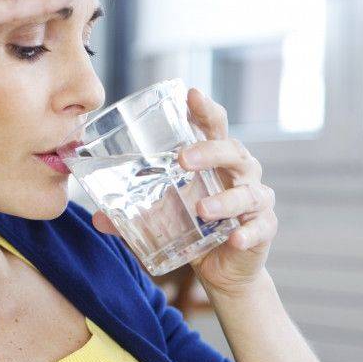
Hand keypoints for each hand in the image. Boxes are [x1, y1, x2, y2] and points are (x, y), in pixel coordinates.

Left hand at [92, 88, 277, 295]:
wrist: (221, 267)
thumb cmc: (193, 226)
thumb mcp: (162, 216)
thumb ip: (132, 214)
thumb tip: (98, 218)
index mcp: (215, 160)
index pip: (214, 126)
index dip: (206, 109)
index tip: (191, 94)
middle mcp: (239, 173)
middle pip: (233, 151)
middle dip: (210, 152)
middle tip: (183, 159)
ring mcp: (255, 200)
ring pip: (249, 192)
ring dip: (226, 199)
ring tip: (202, 209)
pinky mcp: (264, 228)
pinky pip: (261, 227)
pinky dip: (248, 232)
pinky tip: (234, 237)